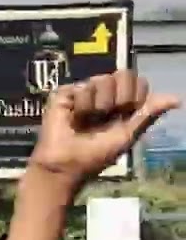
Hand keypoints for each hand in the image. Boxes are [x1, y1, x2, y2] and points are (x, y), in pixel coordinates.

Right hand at [29, 70, 177, 182]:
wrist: (66, 164)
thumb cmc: (95, 155)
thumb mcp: (128, 135)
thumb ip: (148, 114)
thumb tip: (177, 99)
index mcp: (122, 104)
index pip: (138, 82)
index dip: (135, 97)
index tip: (125, 115)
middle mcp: (104, 94)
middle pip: (123, 75)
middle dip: (119, 98)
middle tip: (106, 116)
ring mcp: (84, 92)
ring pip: (103, 79)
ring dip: (98, 105)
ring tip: (86, 120)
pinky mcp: (65, 93)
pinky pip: (82, 87)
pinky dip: (81, 106)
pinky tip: (73, 117)